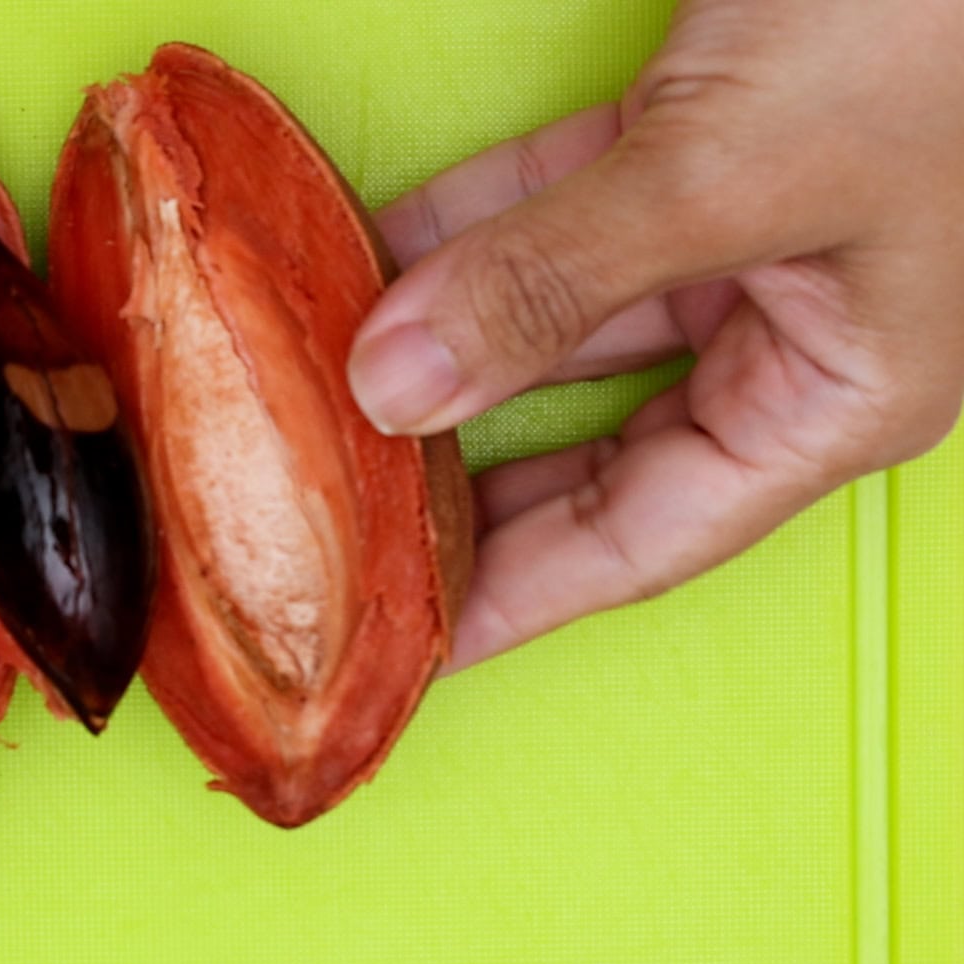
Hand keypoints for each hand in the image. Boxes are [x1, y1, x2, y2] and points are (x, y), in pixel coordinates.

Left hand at [349, 0, 963, 670]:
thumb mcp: (733, 173)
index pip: (638, 539)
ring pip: (551, 328)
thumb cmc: (932, 23)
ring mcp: (730, 241)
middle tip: (333, 529)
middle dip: (459, 486)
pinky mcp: (685, 146)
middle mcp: (779, 337)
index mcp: (831, 397)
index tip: (398, 648)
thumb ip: (554, 283)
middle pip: (585, 451)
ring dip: (435, 351)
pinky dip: (456, 235)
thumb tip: (393, 389)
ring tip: (314, 405)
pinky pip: (545, 216)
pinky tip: (361, 266)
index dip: (510, 599)